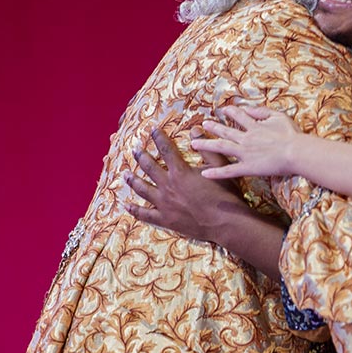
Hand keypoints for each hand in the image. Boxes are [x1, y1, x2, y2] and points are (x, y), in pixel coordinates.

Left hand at [123, 127, 246, 242]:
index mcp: (180, 171)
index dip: (158, 138)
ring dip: (133, 180)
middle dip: (141, 156)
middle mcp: (167, 186)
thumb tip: (196, 130)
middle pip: (149, 167)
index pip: (166, 150)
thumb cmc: (225, 194)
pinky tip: (127, 205)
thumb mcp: (219, 166)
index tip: (152, 130)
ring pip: (142, 189)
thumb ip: (206, 148)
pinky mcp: (165, 219)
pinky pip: (145, 214)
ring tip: (126, 174)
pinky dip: (134, 210)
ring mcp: (164, 204)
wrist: (225, 222)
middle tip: (134, 149)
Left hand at [192, 105, 301, 179]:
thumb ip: (262, 111)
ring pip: (221, 148)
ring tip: (194, 144)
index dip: (231, 112)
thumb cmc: (291, 135)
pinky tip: (204, 174)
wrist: (295, 152)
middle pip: (225, 132)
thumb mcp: (279, 116)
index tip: (224, 110)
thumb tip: (248, 108)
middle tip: (202, 125)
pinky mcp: (248, 168)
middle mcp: (246, 139)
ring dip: (206, 145)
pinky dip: (216, 173)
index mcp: (255, 126)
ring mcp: (245, 153)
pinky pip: (229, 170)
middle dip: (213, 127)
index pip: (239, 116)